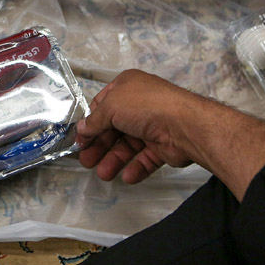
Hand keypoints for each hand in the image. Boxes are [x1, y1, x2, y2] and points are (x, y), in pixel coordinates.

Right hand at [76, 70, 200, 184]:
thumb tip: (81, 130)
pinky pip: (145, 158)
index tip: (80, 139)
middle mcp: (139, 105)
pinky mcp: (163, 145)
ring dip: (114, 160)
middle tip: (86, 162)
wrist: (184, 125)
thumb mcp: (110, 107)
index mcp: (127, 87)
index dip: (90, 122)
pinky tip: (127, 177)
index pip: (102, 104)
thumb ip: (94, 121)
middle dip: (100, 146)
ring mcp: (152, 126)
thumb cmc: (144, 107)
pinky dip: (135, 167)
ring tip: (104, 175)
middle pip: (113, 128)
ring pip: (128, 145)